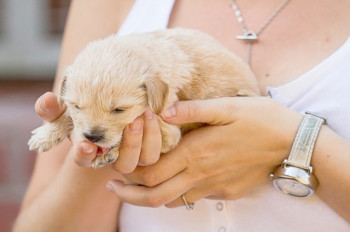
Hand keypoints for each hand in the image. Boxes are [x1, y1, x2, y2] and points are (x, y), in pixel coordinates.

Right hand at [34, 92, 161, 171]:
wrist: (111, 112)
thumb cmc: (86, 113)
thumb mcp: (66, 110)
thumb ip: (51, 109)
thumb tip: (46, 100)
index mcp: (92, 151)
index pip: (86, 160)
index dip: (85, 155)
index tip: (87, 144)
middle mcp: (116, 157)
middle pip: (126, 164)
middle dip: (130, 144)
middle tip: (132, 121)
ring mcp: (136, 154)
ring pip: (148, 159)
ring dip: (149, 138)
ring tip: (148, 112)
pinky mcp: (152, 146)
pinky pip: (161, 147)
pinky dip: (160, 132)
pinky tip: (159, 111)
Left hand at [106, 97, 302, 207]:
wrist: (291, 143)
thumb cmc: (259, 120)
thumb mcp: (226, 106)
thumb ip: (193, 110)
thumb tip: (163, 111)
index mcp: (196, 153)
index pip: (151, 173)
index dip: (129, 177)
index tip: (114, 174)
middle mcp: (201, 175)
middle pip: (155, 196)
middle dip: (130, 196)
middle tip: (115, 188)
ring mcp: (214, 187)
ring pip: (174, 202)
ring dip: (153, 197)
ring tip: (139, 188)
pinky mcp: (226, 192)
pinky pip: (195, 198)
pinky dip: (179, 194)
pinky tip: (176, 181)